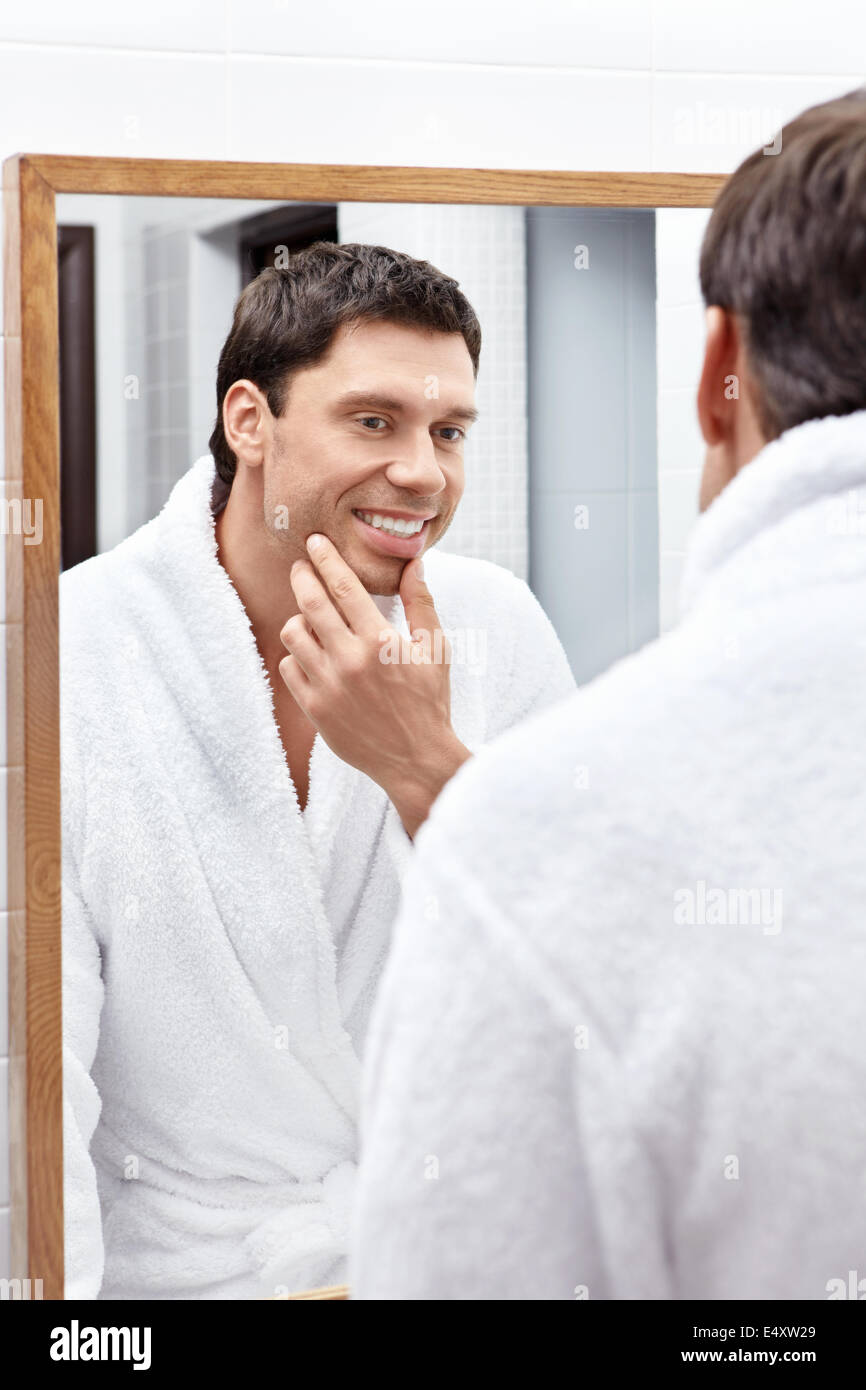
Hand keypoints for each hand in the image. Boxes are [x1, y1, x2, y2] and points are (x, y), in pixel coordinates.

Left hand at [279, 534, 471, 837]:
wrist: (415, 759)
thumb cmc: (429, 702)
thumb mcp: (435, 650)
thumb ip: (420, 604)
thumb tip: (414, 563)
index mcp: (380, 641)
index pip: (344, 587)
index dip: (326, 559)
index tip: (315, 542)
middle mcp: (349, 660)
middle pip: (310, 603)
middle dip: (301, 576)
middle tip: (300, 567)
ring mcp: (328, 686)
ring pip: (293, 634)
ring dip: (299, 618)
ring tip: (310, 617)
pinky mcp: (314, 709)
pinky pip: (290, 667)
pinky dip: (297, 655)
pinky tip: (312, 653)